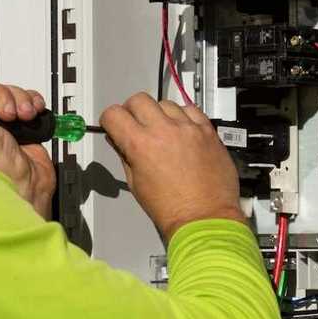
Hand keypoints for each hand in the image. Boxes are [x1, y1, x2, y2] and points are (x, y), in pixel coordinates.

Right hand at [100, 93, 244, 242]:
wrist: (204, 218)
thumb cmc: (171, 209)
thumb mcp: (136, 184)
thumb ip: (125, 156)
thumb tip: (119, 140)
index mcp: (140, 145)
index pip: (114, 114)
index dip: (110, 120)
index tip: (114, 124)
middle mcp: (164, 131)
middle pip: (139, 100)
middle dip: (132, 110)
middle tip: (136, 124)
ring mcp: (188, 128)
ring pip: (166, 103)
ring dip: (159, 113)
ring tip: (163, 131)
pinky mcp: (208, 131)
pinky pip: (192, 110)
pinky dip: (183, 116)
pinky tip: (182, 130)